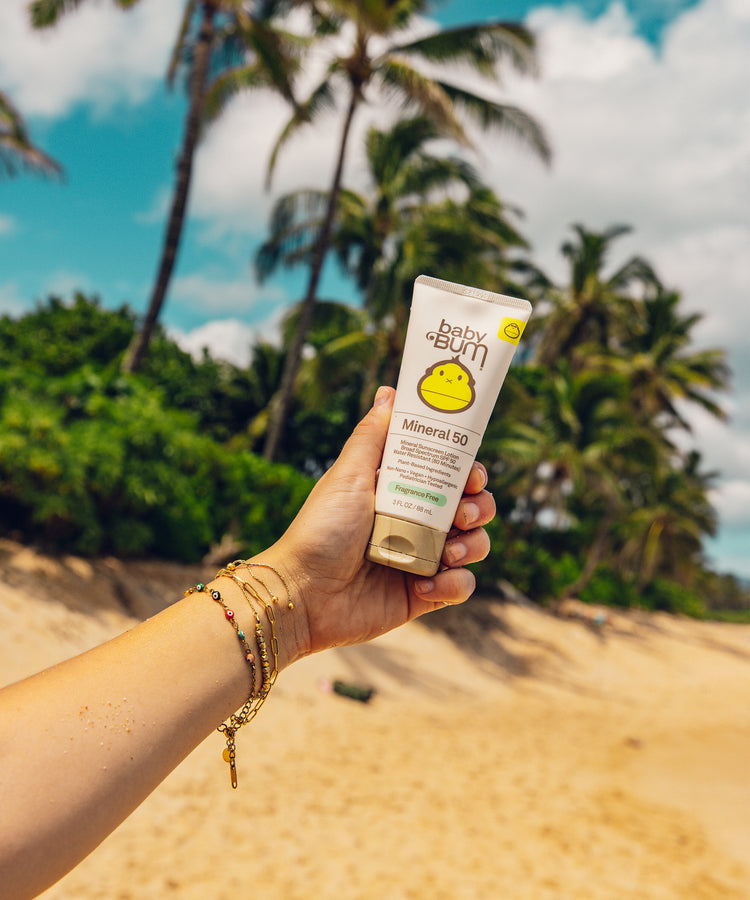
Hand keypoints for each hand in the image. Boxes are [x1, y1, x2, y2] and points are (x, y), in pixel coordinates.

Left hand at [254, 386, 495, 661]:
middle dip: (480, 507)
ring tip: (449, 551)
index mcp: (401, 491)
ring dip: (474, 545)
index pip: (450, 475)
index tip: (472, 473)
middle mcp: (416, 522)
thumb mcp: (347, 474)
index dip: (469, 472)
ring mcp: (422, 558)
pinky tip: (428, 583)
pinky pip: (460, 587)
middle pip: (472, 508)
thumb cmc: (320, 530)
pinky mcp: (422, 594)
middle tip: (464, 513)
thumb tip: (389, 391)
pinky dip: (455, 584)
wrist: (303, 594)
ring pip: (475, 545)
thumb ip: (372, 435)